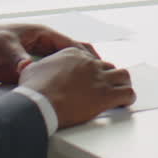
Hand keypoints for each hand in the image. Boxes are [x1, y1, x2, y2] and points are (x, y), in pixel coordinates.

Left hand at [0, 23, 98, 84]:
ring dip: (76, 75)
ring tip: (89, 88)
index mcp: (42, 34)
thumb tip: (27, 67)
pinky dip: (62, 83)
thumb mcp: (4, 45)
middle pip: (72, 55)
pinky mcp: (32, 70)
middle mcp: (44, 45)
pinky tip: (69, 94)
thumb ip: (17, 56)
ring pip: (65, 67)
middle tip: (99, 77)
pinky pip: (52, 76)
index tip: (94, 66)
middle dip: (87, 65)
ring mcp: (40, 58)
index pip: (69, 44)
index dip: (83, 55)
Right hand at [18, 47, 135, 128]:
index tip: (92, 77)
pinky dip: (128, 98)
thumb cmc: (34, 89)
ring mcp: (99, 78)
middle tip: (107, 86)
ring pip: (123, 76)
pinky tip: (124, 103)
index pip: (91, 59)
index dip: (93, 70)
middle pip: (108, 66)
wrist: (39, 103)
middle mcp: (89, 63)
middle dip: (109, 77)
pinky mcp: (106, 95)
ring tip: (121, 92)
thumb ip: (37, 66)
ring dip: (123, 84)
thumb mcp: (31, 70)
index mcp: (73, 55)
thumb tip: (29, 66)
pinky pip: (127, 94)